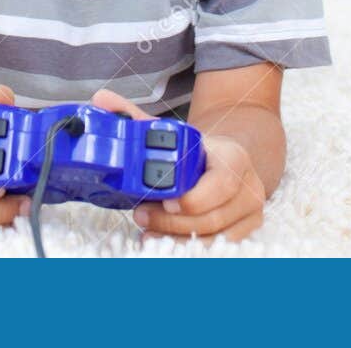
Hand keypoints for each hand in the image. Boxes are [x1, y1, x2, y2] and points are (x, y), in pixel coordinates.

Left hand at [90, 89, 266, 242]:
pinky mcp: (243, 233)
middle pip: (211, 217)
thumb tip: (102, 100)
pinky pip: (215, 249)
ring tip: (148, 229)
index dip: (192, 198)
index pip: (221, 183)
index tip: (163, 200)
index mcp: (234, 158)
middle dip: (171, 221)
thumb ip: (138, 120)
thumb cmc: (198, 151)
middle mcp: (248, 187)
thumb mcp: (174, 134)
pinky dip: (185, 247)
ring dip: (175, 237)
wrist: (226, 162)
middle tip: (142, 214)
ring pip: (212, 238)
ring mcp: (248, 214)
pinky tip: (163, 241)